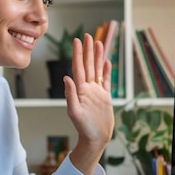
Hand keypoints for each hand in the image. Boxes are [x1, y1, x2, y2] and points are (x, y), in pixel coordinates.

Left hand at [64, 33, 113, 174]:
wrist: (95, 138)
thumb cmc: (84, 128)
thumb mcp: (75, 112)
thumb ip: (70, 95)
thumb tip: (67, 78)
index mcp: (80, 90)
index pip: (78, 68)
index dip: (78, 54)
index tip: (77, 41)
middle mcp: (88, 88)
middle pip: (88, 65)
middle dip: (88, 50)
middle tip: (88, 35)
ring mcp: (96, 92)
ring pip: (97, 70)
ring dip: (97, 57)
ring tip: (98, 43)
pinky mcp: (105, 97)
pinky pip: (106, 81)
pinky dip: (106, 71)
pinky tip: (107, 62)